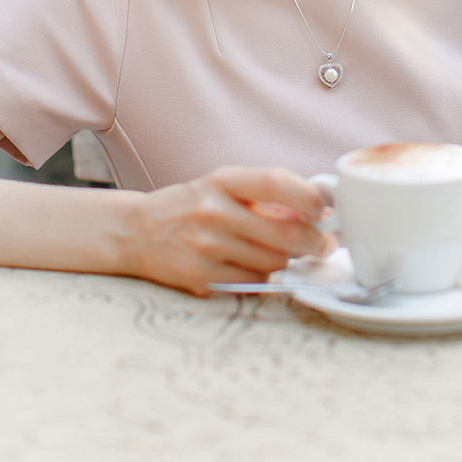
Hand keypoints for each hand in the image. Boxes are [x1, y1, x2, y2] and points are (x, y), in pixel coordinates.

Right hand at [120, 165, 331, 296]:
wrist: (136, 232)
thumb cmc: (192, 206)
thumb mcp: (225, 186)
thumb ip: (265, 195)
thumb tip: (316, 212)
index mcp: (223, 181)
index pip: (275, 182)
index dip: (308, 197)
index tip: (324, 210)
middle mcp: (213, 212)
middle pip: (284, 233)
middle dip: (315, 242)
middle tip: (325, 244)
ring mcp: (205, 247)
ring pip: (273, 261)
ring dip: (285, 259)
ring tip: (278, 251)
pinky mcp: (200, 277)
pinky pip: (252, 281)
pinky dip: (261, 274)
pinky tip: (251, 263)